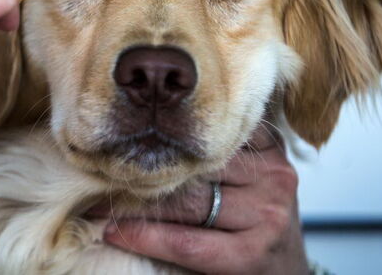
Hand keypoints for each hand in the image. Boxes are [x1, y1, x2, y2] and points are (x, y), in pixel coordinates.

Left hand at [102, 128, 308, 273]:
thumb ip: (211, 148)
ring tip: (95, 201)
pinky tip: (116, 233)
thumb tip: (139, 122)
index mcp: (267, 145)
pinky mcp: (254, 254)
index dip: (158, 133)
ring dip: (135, 203)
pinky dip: (146, 237)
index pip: (205, 128)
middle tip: (97, 166)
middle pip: (193, 165)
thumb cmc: (250, 218)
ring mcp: (268, 214)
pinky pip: (188, 242)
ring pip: (185, 202)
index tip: (118, 132)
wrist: (286, 274)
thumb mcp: (242, 172)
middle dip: (143, 168)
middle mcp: (274, 174)